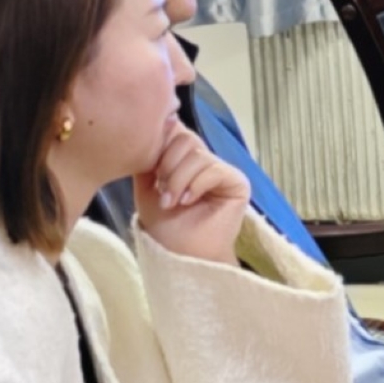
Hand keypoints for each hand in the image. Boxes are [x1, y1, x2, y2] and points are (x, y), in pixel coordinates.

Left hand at [134, 126, 252, 264]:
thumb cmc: (165, 226)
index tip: (152, 172)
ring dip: (178, 180)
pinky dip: (196, 185)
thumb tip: (154, 128)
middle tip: (162, 191)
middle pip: (186, 138)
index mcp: (185, 159)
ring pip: (197, 155)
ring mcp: (222, 171)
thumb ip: (149, 159)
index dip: (161, 146)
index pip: (176, 132)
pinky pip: (214, 170)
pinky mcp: (237, 183)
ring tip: (172, 202)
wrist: (181, 254)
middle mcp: (205, 161)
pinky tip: (188, 201)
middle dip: (167, 165)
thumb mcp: (146, 188)